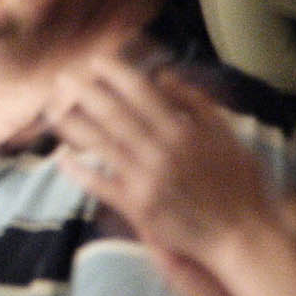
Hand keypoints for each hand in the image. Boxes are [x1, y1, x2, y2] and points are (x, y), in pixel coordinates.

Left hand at [47, 55, 274, 264]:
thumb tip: (164, 76)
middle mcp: (161, 151)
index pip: (140, 93)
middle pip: (113, 114)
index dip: (114, 74)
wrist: (243, 235)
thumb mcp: (228, 135)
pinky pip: (101, 185)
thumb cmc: (240, 183)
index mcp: (183, 131)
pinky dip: (79, 171)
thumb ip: (196, 103)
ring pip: (101, 145)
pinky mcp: (139, 207)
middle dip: (84, 92)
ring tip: (52, 109)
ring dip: (73, 124)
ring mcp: (147, 180)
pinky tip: (61, 157)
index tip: (95, 60)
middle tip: (62, 77)